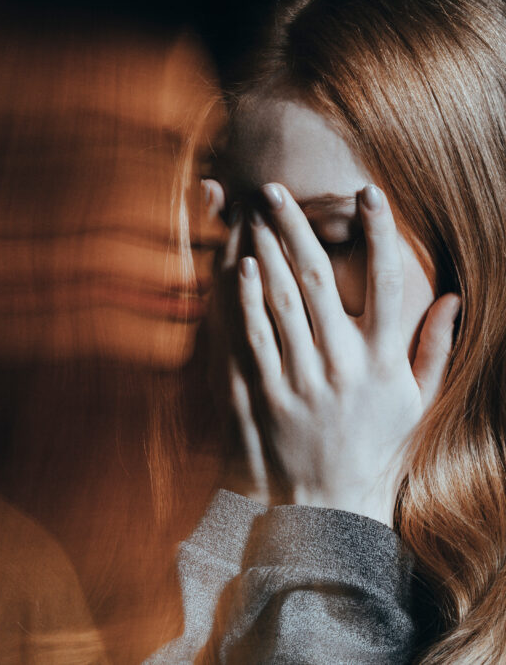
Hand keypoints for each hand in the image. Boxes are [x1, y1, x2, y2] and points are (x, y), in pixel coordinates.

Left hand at [234, 183, 458, 525]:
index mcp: (383, 359)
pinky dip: (246, 299)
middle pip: (319, 278)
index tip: (370, 191)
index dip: (380, 233)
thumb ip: (433, 348)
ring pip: (281, 300)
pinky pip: (254, 337)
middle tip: (274, 189)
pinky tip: (240, 266)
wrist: (324, 501)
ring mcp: (301, 378)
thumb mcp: (414, 402)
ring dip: (265, 251)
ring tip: (253, 214)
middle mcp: (343, 363)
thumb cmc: (373, 446)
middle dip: (297, 226)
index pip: (388, 281)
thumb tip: (452, 297)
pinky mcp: (266, 393)